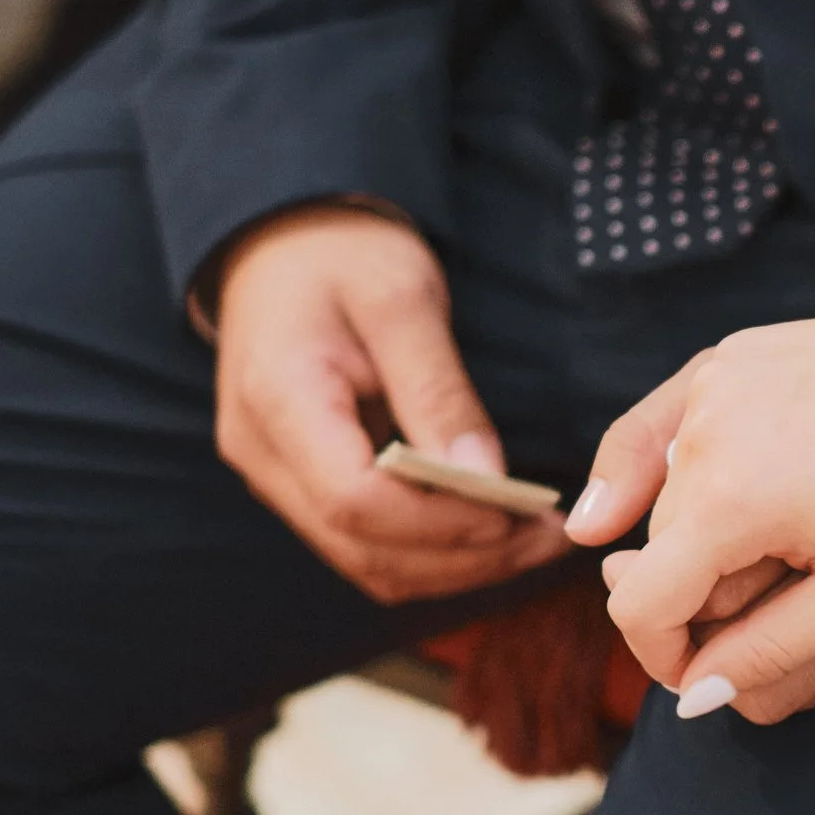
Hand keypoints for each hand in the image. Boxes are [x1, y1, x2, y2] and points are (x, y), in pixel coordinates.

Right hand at [213, 204, 568, 602]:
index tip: (517, 515)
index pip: (356, 501)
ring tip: (534, 541)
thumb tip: (486, 478)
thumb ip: (439, 391)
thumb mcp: (403, 301)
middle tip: (550, 539)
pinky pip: (367, 546)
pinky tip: (492, 532)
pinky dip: (433, 553)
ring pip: (368, 563)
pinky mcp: (302, 487)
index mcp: (278, 400)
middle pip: (365, 550)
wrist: (283, 247)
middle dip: (465, 558)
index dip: (442, 523)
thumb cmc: (344, 256)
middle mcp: (264, 456)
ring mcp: (276, 479)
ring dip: (456, 567)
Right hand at [569, 310, 814, 717]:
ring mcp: (704, 391)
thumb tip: (693, 694)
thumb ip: (768, 651)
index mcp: (727, 504)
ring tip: (787, 523)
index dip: (661, 653)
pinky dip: (684, 468)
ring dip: (703, 527)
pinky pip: (671, 433)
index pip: (638, 604)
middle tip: (780, 587)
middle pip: (659, 551)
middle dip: (699, 588)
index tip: (700, 669)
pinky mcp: (718, 363)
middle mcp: (698, 440)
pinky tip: (694, 491)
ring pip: (668, 495)